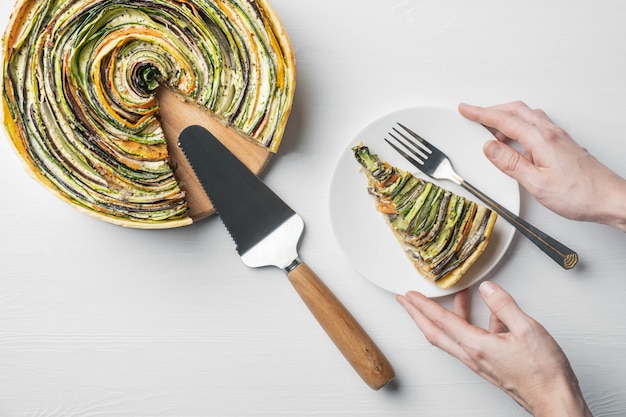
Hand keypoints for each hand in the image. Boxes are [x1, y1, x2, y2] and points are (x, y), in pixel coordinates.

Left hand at [397, 282, 592, 416]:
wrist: (555, 400)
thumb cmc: (543, 373)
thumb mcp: (527, 330)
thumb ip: (504, 306)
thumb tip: (487, 288)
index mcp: (477, 346)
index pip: (441, 321)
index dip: (422, 306)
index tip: (408, 295)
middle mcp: (473, 356)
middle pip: (435, 332)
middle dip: (417, 315)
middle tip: (405, 301)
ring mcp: (480, 362)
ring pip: (451, 337)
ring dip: (443, 317)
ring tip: (447, 299)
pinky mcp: (489, 364)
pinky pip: (470, 340)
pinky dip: (470, 324)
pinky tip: (486, 313)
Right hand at [458, 101, 625, 230]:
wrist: (609, 199)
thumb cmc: (580, 194)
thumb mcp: (537, 183)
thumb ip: (510, 163)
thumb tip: (489, 147)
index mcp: (541, 139)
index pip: (504, 120)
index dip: (481, 113)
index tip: (466, 109)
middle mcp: (551, 133)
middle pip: (515, 111)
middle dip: (491, 110)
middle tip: (473, 114)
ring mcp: (558, 137)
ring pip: (526, 116)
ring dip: (505, 118)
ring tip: (489, 129)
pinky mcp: (562, 144)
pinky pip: (535, 125)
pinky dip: (519, 126)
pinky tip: (515, 139)